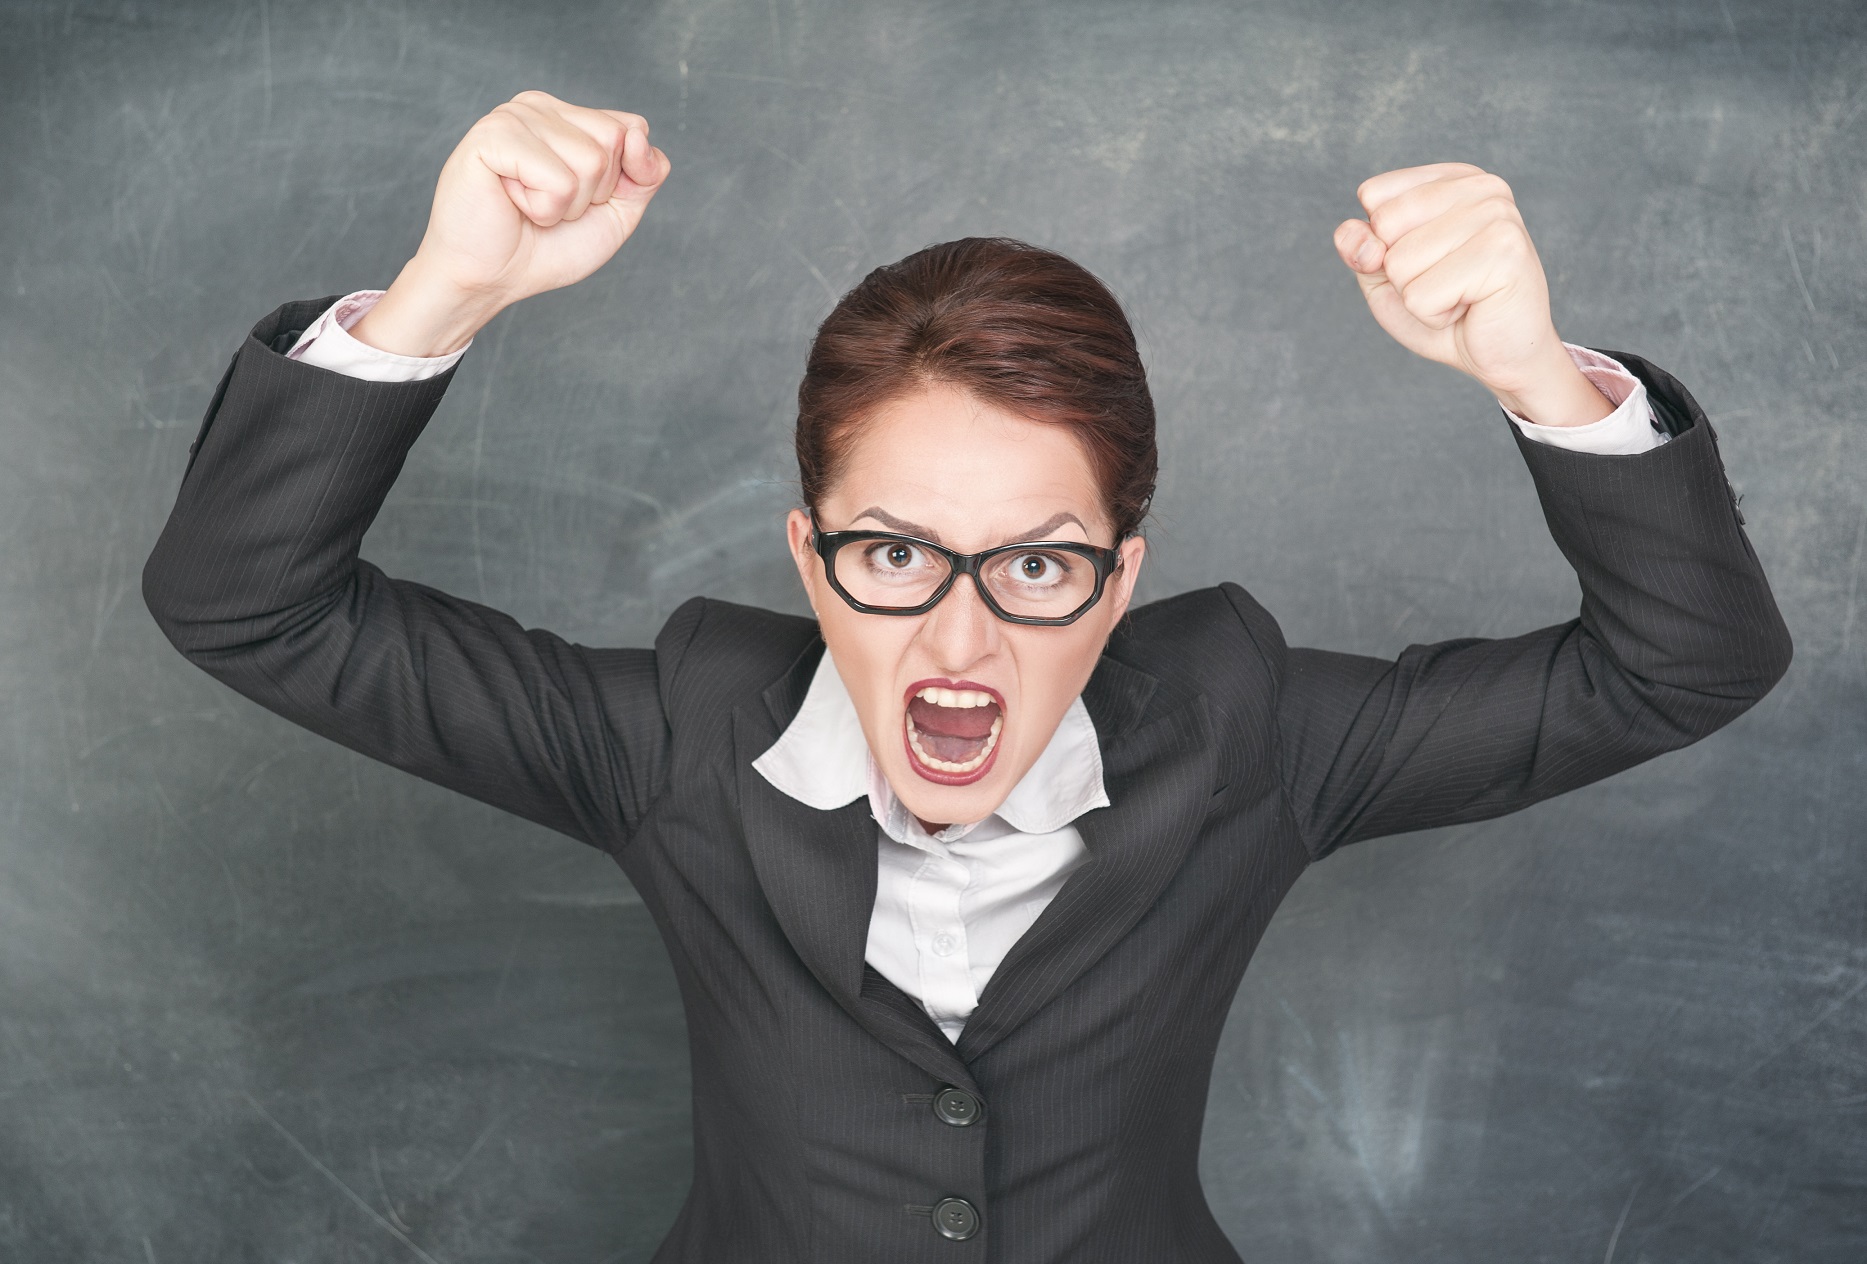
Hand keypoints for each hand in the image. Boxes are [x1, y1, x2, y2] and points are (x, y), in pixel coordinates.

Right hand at [354, 90, 670, 357]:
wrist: (492, 279)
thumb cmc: (546, 246)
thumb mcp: (616, 213)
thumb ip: (645, 174)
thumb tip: (637, 132)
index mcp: (567, 116)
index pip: (632, 128)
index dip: (620, 179)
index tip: (577, 199)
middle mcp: (540, 106)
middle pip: (614, 140)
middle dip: (592, 193)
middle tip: (548, 205)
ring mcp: (514, 115)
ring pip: (590, 161)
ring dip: (565, 205)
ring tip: (527, 205)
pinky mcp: (492, 136)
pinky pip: (557, 179)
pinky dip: (543, 208)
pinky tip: (511, 203)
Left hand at [1333, 163, 1610, 427]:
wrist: (1501, 356)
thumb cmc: (1446, 310)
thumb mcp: (1385, 277)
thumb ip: (1358, 248)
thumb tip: (1354, 234)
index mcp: (1453, 179)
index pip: (1373, 194)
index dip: (1382, 242)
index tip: (1428, 260)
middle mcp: (1481, 187)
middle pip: (1384, 225)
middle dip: (1401, 272)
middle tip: (1446, 284)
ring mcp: (1497, 215)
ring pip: (1400, 263)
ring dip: (1420, 297)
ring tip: (1461, 296)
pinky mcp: (1504, 254)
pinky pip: (1421, 296)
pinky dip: (1434, 316)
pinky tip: (1471, 308)